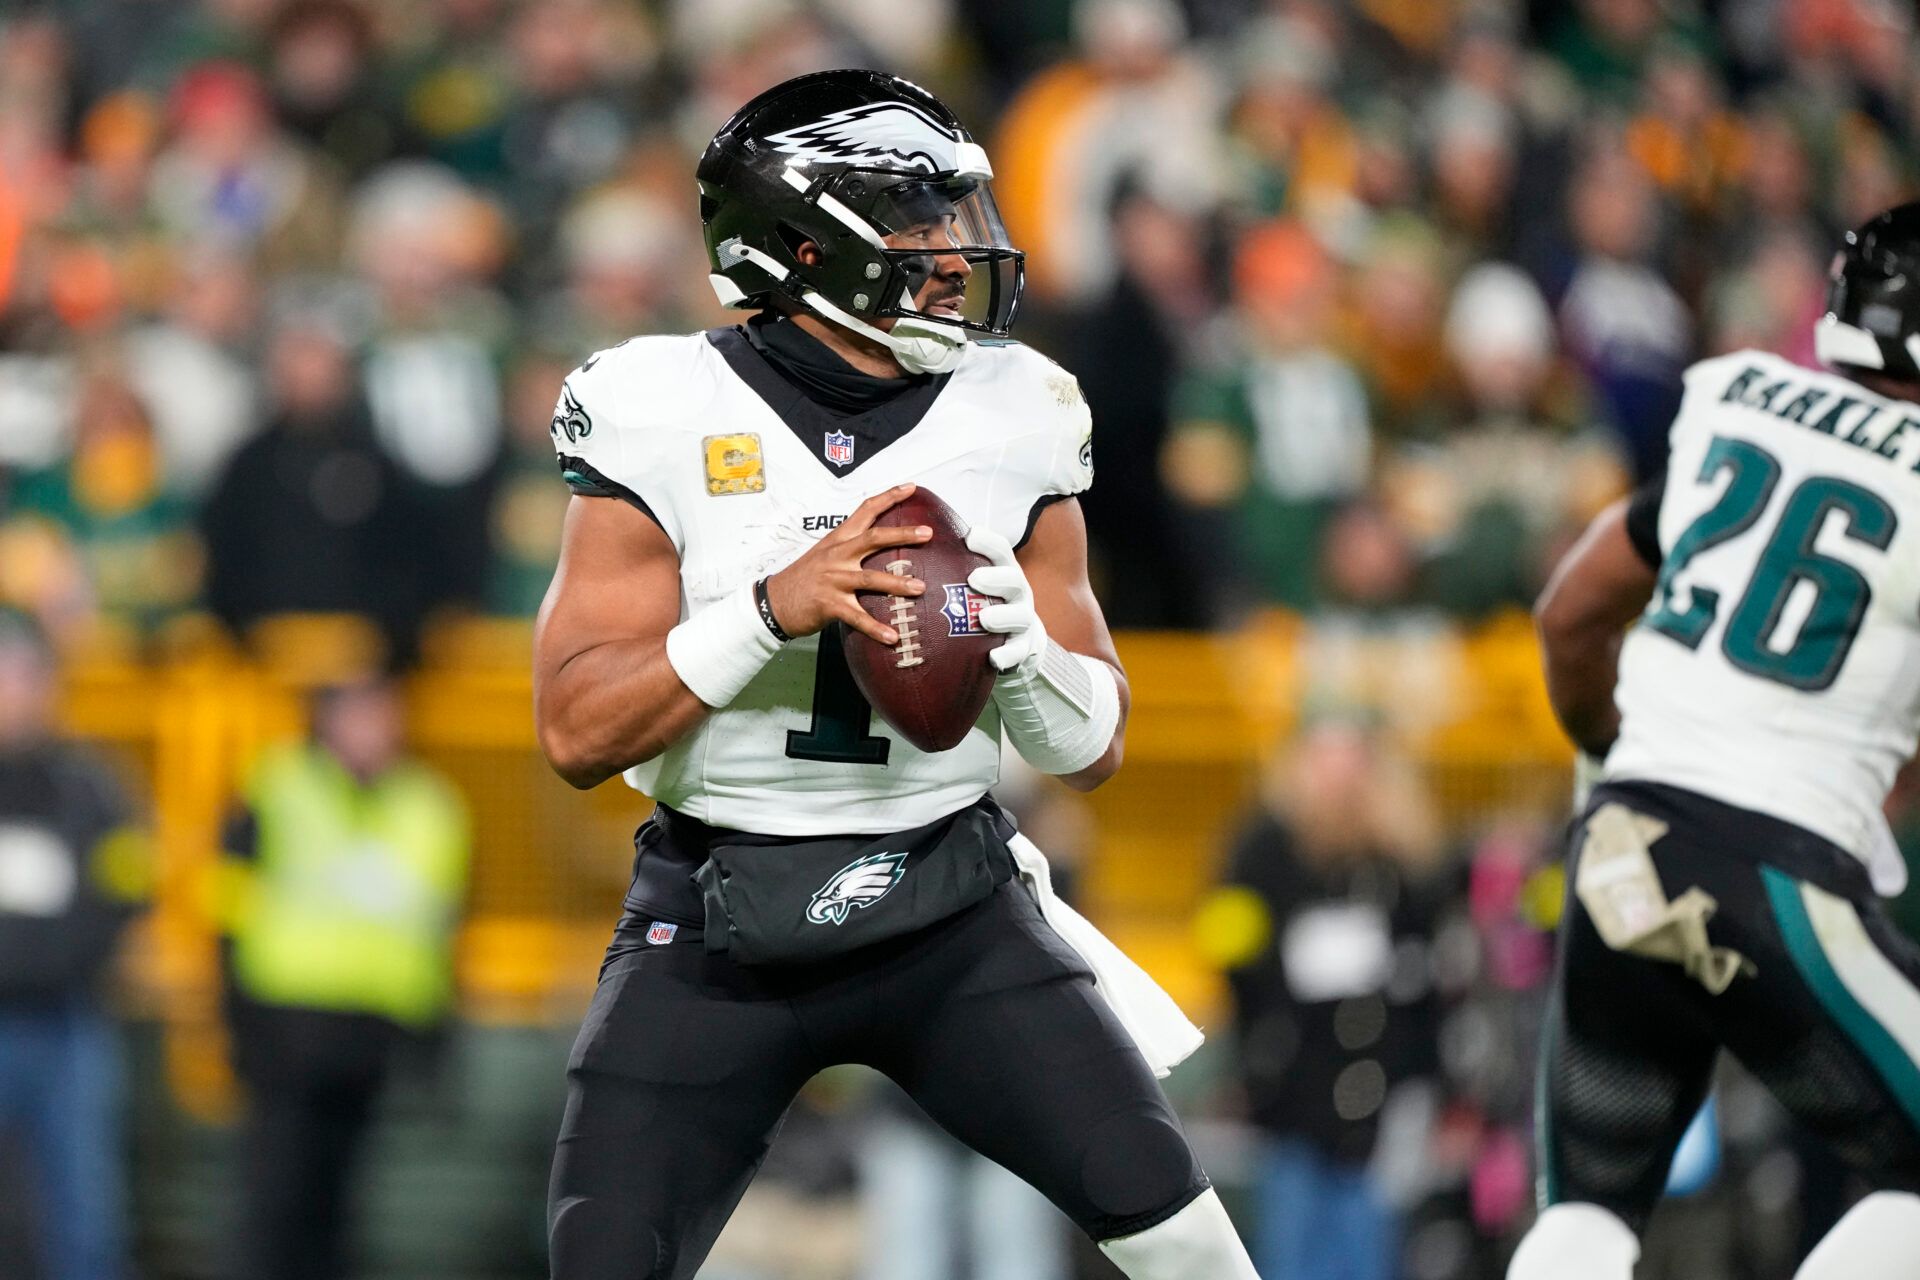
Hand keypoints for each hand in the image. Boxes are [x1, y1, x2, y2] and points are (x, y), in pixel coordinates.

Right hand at [765, 484, 929, 644]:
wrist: (774, 602)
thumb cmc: (805, 578)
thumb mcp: (825, 554)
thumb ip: (851, 547)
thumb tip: (883, 543)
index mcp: (838, 540)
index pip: (865, 511)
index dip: (888, 497)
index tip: (911, 487)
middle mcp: (837, 556)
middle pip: (873, 539)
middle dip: (902, 534)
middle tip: (927, 533)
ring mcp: (833, 580)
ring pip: (871, 579)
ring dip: (898, 584)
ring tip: (920, 588)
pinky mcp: (829, 604)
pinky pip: (858, 617)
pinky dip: (876, 628)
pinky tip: (893, 636)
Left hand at [965, 525, 1044, 675]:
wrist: (1019, 637)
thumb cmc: (986, 602)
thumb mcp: (976, 583)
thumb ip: (954, 567)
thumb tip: (915, 542)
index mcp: (1005, 571)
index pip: (1000, 551)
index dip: (987, 543)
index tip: (970, 536)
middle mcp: (1017, 592)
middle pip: (1013, 581)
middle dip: (996, 578)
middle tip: (974, 578)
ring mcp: (1022, 619)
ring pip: (1019, 616)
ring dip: (1002, 616)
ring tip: (984, 618)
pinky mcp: (1023, 646)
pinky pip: (1018, 651)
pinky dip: (1008, 654)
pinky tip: (993, 657)